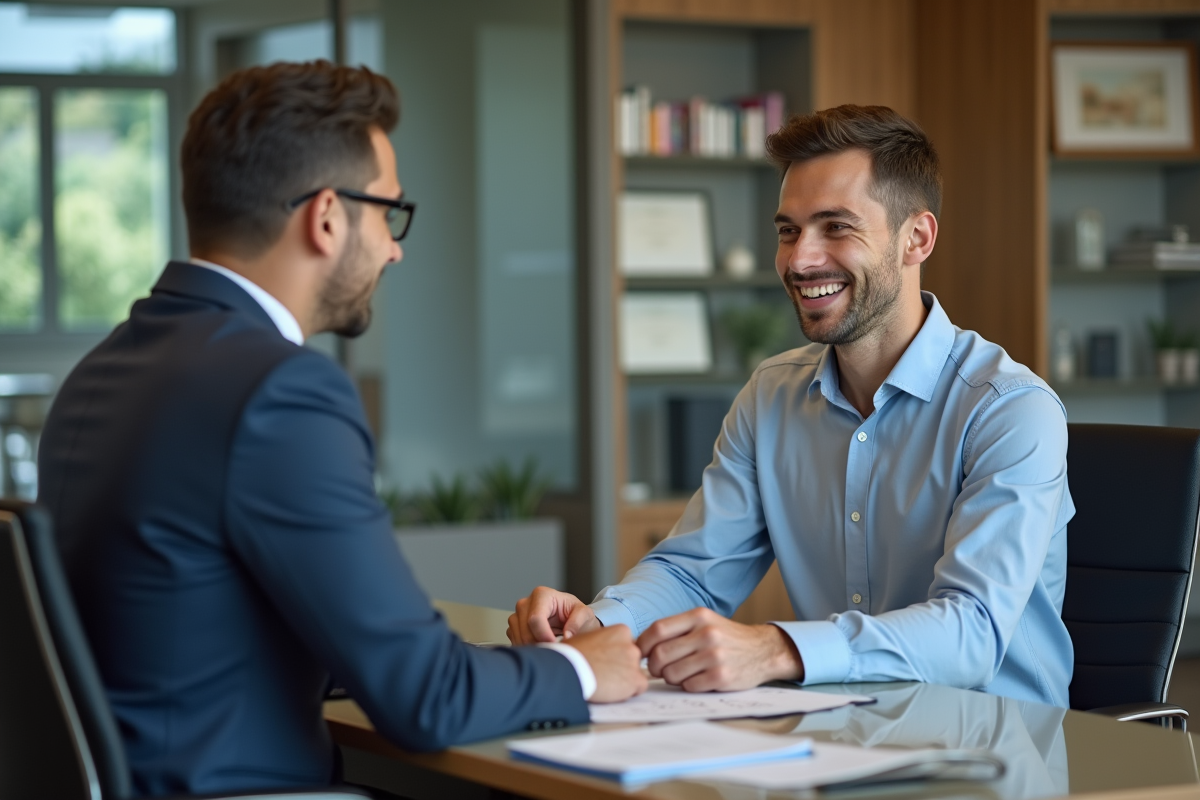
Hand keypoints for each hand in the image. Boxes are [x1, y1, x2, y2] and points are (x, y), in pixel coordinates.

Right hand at [507, 586, 600, 644]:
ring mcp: (518, 615)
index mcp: (542, 595)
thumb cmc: (575, 613)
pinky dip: (528, 648)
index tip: (555, 645)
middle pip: (525, 631)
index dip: (544, 636)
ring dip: (534, 648)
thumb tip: (567, 635)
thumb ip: (577, 622)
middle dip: (540, 644)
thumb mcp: (584, 614)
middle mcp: (526, 603)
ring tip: (549, 648)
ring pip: (519, 638)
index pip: (535, 619)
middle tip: (554, 649)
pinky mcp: (514, 627)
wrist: (569, 618)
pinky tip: (540, 648)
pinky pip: (516, 641)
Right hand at [567, 624, 648, 702]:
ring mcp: (635, 662)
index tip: (607, 662)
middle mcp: (632, 645)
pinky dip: (629, 691)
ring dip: (625, 679)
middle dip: (622, 667)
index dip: (617, 656)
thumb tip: (603, 648)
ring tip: (607, 683)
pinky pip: (639, 688)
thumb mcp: (590, 637)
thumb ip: (603, 641)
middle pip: (634, 659)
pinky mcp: (636, 680)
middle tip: (606, 673)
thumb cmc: (573, 654)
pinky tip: (612, 690)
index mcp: (621, 631)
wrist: (570, 669)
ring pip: (637, 674)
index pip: (628, 645)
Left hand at [637, 608, 803, 691]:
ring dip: (671, 679)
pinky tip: (697, 680)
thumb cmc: (726, 637)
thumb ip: (678, 629)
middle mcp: (706, 633)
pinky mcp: (722, 676)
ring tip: (682, 674)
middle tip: (659, 671)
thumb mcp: (705, 622)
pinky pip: (689, 686)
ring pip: (672, 674)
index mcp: (698, 616)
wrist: (763, 650)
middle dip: (654, 667)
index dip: (644, 645)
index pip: (657, 630)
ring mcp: (715, 655)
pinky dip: (688, 686)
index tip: (642, 654)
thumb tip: (642, 645)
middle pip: (661, 655)